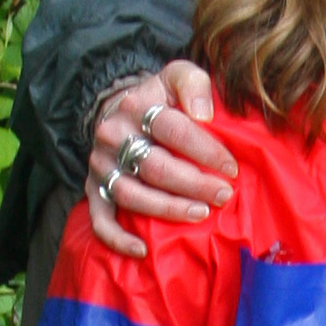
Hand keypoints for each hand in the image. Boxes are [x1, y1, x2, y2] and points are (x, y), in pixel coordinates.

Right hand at [85, 61, 238, 257]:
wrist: (117, 108)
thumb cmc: (161, 98)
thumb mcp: (178, 75)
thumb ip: (194, 84)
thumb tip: (204, 114)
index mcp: (136, 106)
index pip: (172, 129)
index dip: (204, 150)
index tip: (231, 168)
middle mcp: (113, 135)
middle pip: (154, 166)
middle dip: (193, 184)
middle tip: (223, 195)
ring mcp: (101, 165)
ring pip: (131, 194)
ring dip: (167, 208)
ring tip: (200, 214)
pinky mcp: (93, 189)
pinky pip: (100, 219)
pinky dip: (118, 238)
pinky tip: (142, 250)